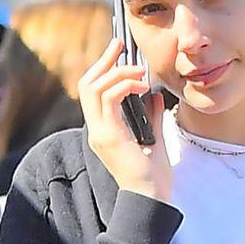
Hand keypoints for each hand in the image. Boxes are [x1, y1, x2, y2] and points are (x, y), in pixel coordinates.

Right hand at [80, 36, 171, 201]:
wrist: (151, 198)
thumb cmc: (153, 176)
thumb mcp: (155, 138)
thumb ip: (153, 117)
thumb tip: (156, 97)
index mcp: (104, 130)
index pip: (94, 92)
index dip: (103, 69)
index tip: (118, 52)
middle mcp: (96, 130)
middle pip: (88, 84)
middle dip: (103, 61)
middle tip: (119, 45)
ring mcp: (99, 133)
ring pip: (95, 87)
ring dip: (118, 72)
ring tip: (140, 71)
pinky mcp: (108, 136)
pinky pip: (108, 98)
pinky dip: (124, 85)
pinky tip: (141, 86)